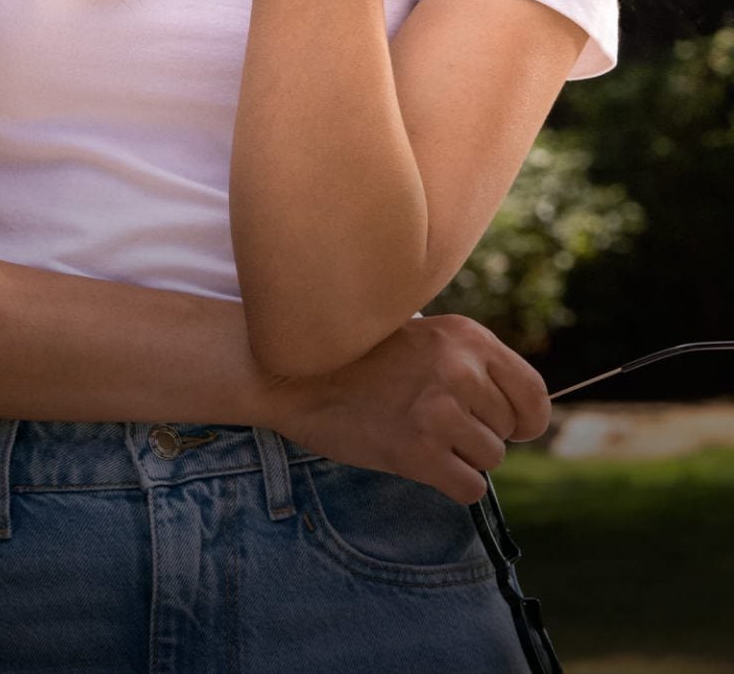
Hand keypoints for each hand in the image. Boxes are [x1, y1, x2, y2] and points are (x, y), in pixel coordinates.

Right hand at [262, 314, 552, 504]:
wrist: (290, 373)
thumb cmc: (357, 359)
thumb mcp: (422, 338)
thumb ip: (470, 364)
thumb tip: (522, 413)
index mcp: (466, 337)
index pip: (534, 393)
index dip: (526, 419)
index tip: (508, 427)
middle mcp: (459, 369)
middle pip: (509, 431)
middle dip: (480, 435)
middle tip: (433, 421)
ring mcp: (439, 411)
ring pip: (491, 460)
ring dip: (460, 457)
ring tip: (416, 434)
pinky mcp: (419, 451)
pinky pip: (470, 488)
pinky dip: (449, 483)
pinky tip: (415, 460)